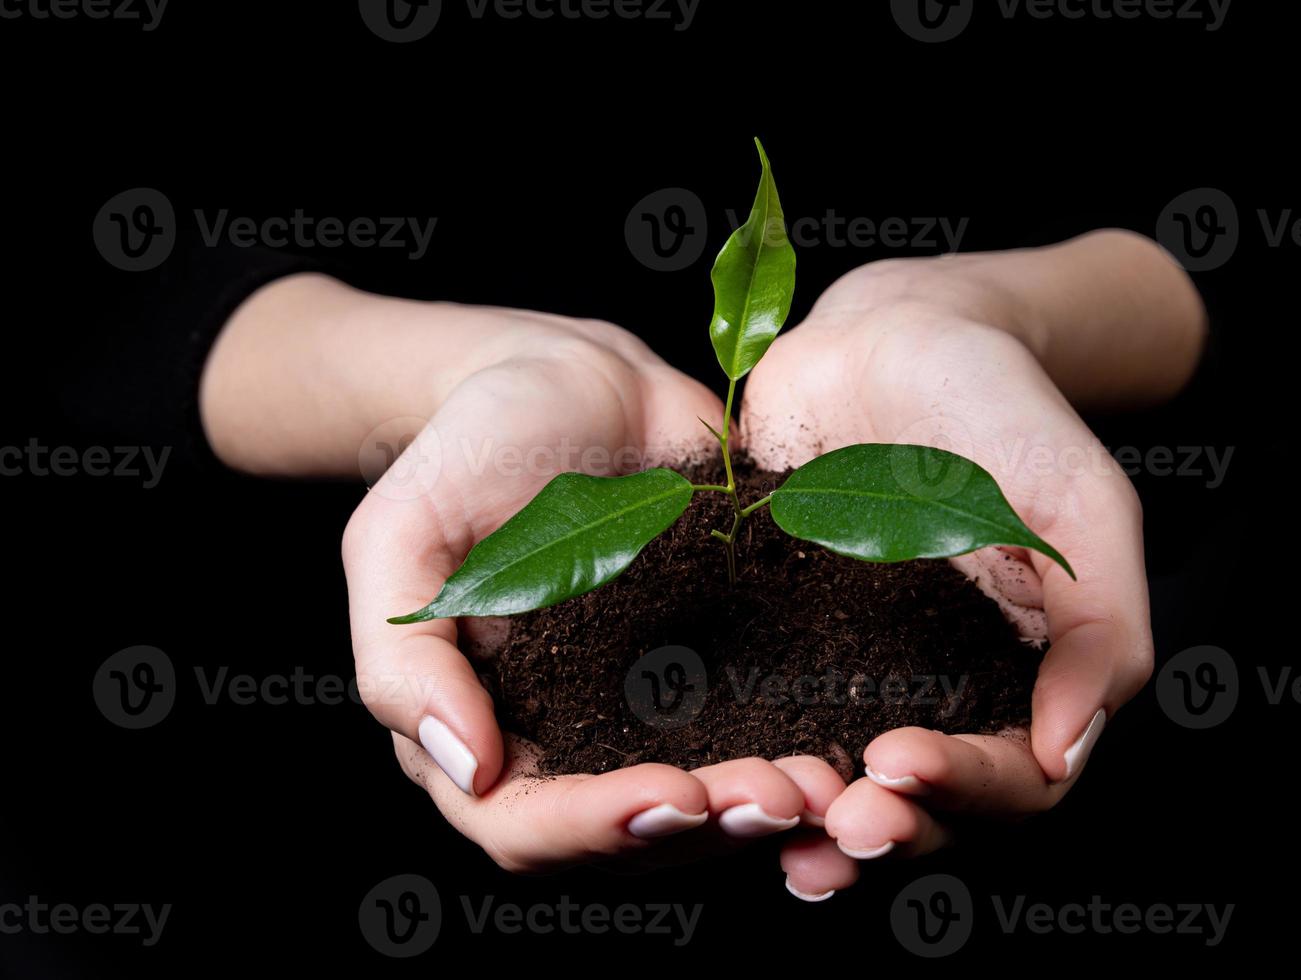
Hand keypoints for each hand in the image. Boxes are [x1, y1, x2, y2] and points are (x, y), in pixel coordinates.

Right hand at [325, 298, 842, 871]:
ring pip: (705, 802)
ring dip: (762, 807)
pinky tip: (846, 738)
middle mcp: (567, 739)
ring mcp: (647, 708)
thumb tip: (468, 770)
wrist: (568, 377)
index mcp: (482, 727)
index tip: (678, 795)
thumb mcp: (401, 537)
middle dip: (707, 828)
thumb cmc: (466, 449)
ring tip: (823, 782)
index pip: (527, 825)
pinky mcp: (716, 665)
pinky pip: (755, 730)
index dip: (600, 828)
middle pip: (631, 833)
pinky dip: (795, 745)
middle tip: (783, 796)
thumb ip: (405, 659)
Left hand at [739, 232, 1204, 897]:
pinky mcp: (778, 641)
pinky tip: (715, 782)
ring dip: (818, 824)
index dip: (969, 791)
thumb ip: (1102, 624)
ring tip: (783, 826)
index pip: (1017, 780)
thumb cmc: (1003, 406)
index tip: (906, 763)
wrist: (891, 332)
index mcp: (1024, 675)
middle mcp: (939, 690)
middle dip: (889, 827)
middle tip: (843, 820)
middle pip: (927, 809)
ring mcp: (855, 670)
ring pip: (844, 783)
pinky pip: (766, 717)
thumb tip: (1066, 752)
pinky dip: (749, 760)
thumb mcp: (1080, 503)